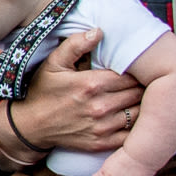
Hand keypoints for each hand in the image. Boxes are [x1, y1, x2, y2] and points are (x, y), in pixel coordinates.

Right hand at [17, 32, 137, 157]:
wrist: (30, 126)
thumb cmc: (42, 91)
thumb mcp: (54, 63)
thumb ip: (76, 44)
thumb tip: (99, 31)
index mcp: (91, 84)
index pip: (130, 75)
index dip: (138, 71)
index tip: (139, 68)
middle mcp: (99, 107)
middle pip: (138, 94)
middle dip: (144, 86)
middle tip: (146, 81)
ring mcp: (101, 127)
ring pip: (138, 114)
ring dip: (143, 105)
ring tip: (143, 98)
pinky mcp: (101, 143)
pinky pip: (131, 135)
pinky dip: (137, 127)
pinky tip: (136, 118)